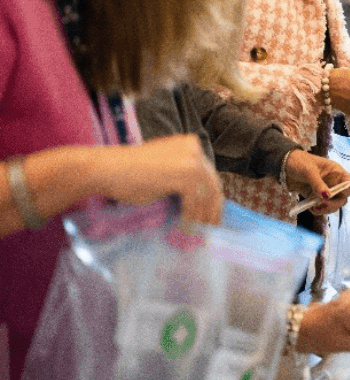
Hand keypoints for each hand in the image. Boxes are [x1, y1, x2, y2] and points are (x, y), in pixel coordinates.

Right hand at [94, 135, 222, 224]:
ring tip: (197, 235)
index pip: (210, 176)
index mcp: (191, 144)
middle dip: (212, 210)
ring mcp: (191, 160)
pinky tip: (184, 230)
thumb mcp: (165, 169)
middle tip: (210, 230)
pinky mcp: (184, 173)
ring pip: (206, 195)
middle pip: (213, 185)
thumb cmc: (130, 173)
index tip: (212, 218)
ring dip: (202, 218)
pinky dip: (191, 218)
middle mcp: (195, 148)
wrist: (107, 169)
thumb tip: (202, 202)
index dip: (213, 199)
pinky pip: (195, 201)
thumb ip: (184, 176)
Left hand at [283, 150, 349, 214]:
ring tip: (314, 207)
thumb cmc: (300, 162)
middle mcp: (334, 183)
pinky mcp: (317, 198)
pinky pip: (323, 208)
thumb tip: (327, 196)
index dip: (349, 190)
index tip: (338, 193)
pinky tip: (310, 208)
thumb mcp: (309, 171)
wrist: (285, 166)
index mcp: (336, 173)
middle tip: (321, 203)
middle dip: (334, 203)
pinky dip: (318, 210)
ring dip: (325, 209)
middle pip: (343, 198)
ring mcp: (326, 191)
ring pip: (334, 205)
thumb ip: (318, 184)